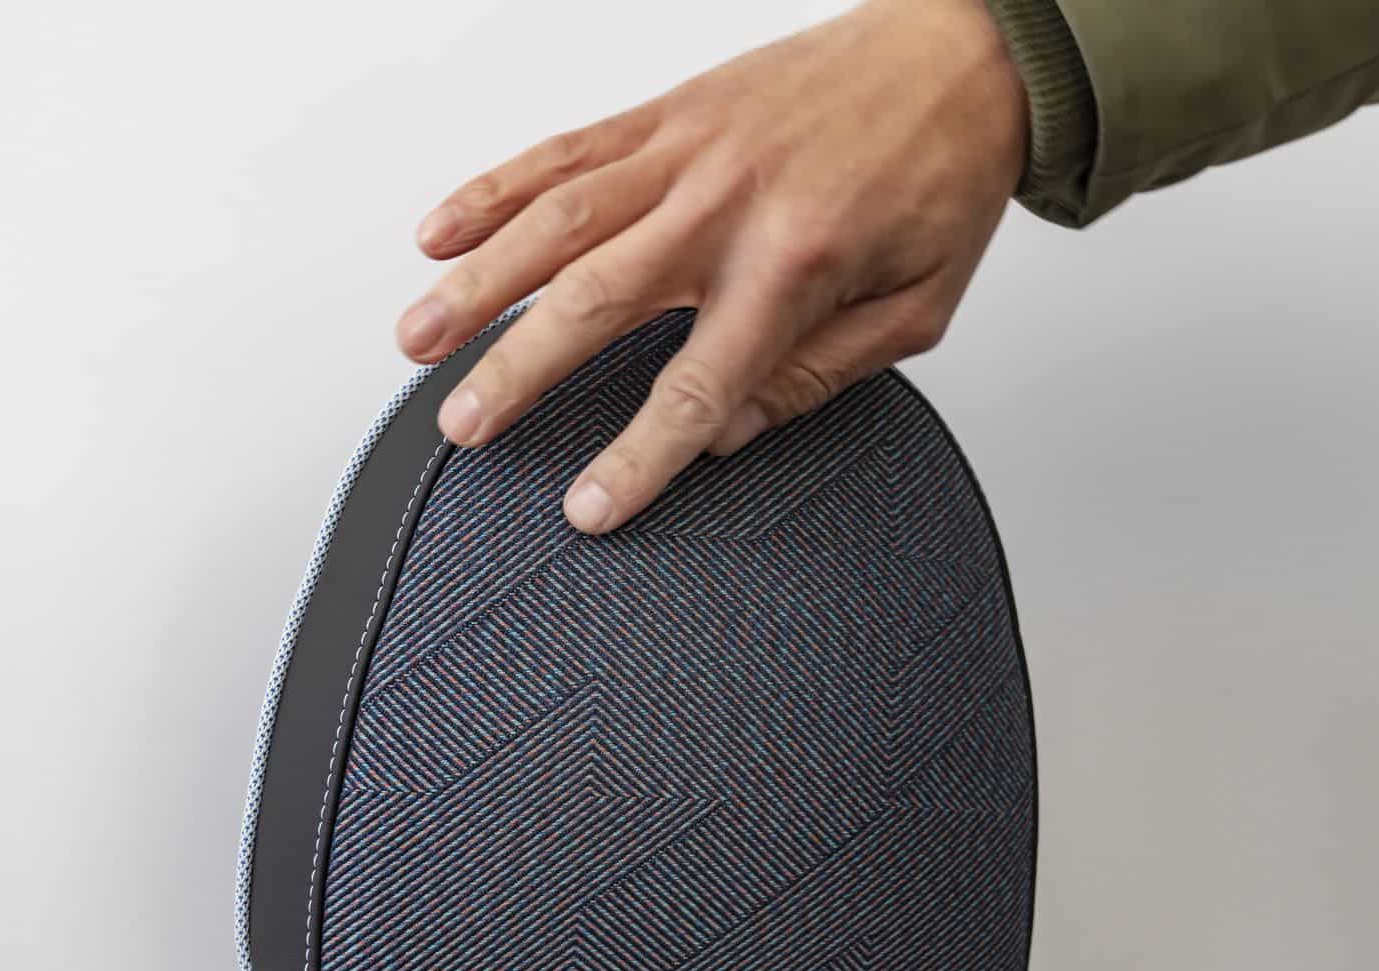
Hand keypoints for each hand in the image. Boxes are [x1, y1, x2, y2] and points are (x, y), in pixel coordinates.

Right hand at [395, 0, 1026, 533]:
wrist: (960, 54)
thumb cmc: (942, 175)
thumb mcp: (918, 307)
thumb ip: (822, 374)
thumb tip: (732, 433)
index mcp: (796, 265)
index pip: (697, 386)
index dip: (638, 457)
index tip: (590, 507)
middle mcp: (727, 203)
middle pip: (597, 299)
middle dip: (518, 369)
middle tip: (464, 425)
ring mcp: (688, 150)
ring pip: (557, 218)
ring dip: (479, 281)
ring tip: (418, 339)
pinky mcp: (669, 111)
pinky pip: (565, 150)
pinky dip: (496, 189)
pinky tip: (444, 232)